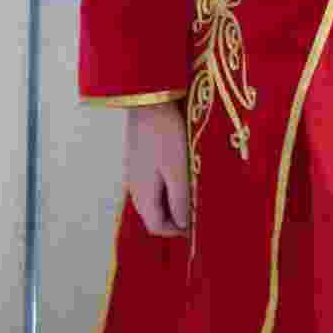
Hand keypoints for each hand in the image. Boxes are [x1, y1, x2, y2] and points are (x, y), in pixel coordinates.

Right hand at [126, 101, 189, 236]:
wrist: (148, 102)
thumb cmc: (165, 136)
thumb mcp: (177, 170)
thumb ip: (179, 200)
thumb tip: (183, 225)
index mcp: (143, 195)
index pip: (157, 227)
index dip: (177, 231)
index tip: (198, 225)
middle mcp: (134, 188)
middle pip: (154, 214)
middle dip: (175, 217)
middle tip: (198, 208)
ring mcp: (134, 173)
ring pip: (153, 198)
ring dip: (172, 201)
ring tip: (193, 191)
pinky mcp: (138, 159)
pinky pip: (152, 182)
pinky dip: (167, 186)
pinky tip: (181, 173)